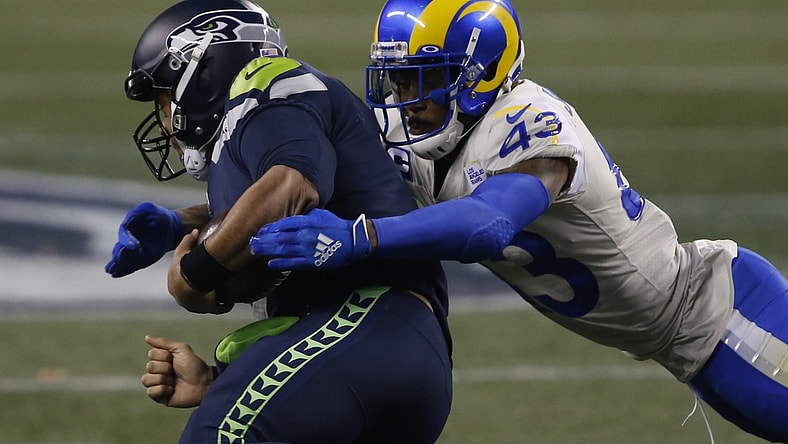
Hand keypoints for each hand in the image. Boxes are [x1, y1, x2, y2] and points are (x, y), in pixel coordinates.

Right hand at [105, 202, 183, 276]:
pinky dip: (124, 270)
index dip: (127, 241)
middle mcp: (128, 240)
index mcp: (128, 227)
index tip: (134, 246)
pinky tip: (115, 274)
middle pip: (120, 249)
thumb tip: (127, 222)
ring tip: (111, 271)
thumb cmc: (158, 215)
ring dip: (118, 265)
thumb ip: (138, 213)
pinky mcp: (140, 259)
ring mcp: (133, 251)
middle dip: (119, 255)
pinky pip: (131, 266)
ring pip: (123, 259)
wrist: (170, 227)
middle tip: (119, 259)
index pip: (125, 234)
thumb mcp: (149, 209)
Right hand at [141, 336, 212, 407]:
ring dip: (162, 379)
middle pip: (149, 366)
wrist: (203, 382)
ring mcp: (158, 384)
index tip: (175, 359)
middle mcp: (159, 371)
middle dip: (165, 368)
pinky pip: (150, 392)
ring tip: (173, 381)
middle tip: (175, 371)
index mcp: (162, 359)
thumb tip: (147, 337)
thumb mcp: (181, 349)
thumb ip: (163, 343)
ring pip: (146, 379)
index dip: (164, 356)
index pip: (152, 354)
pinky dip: (161, 389)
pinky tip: (171, 389)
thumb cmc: (195, 365)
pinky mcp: (159, 397)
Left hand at [168, 230, 233, 313]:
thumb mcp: (182, 250)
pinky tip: (230, 301)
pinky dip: (225, 306)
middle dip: (202, 290)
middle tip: (212, 282)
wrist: (188, 283)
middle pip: (194, 295)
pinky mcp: (209, 308)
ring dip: (213, 297)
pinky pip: (219, 308)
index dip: (190, 278)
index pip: (182, 283)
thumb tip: (195, 232)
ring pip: (206, 302)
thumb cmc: (183, 267)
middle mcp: (184, 299)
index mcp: (175, 286)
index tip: (198, 274)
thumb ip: (187, 240)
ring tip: (222, 290)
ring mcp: (197, 306)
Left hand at [249, 208, 370, 269]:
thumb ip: (303, 216)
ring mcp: (306, 249)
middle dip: (263, 240)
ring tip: (256, 251)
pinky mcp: (311, 261)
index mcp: (306, 222)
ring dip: (267, 251)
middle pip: (278, 238)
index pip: (282, 224)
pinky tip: (270, 263)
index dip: (268, 228)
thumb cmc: (335, 226)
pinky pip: (291, 263)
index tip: (259, 231)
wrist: (352, 241)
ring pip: (281, 250)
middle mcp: (304, 235)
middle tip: (252, 242)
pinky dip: (279, 263)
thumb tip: (289, 217)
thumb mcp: (319, 214)